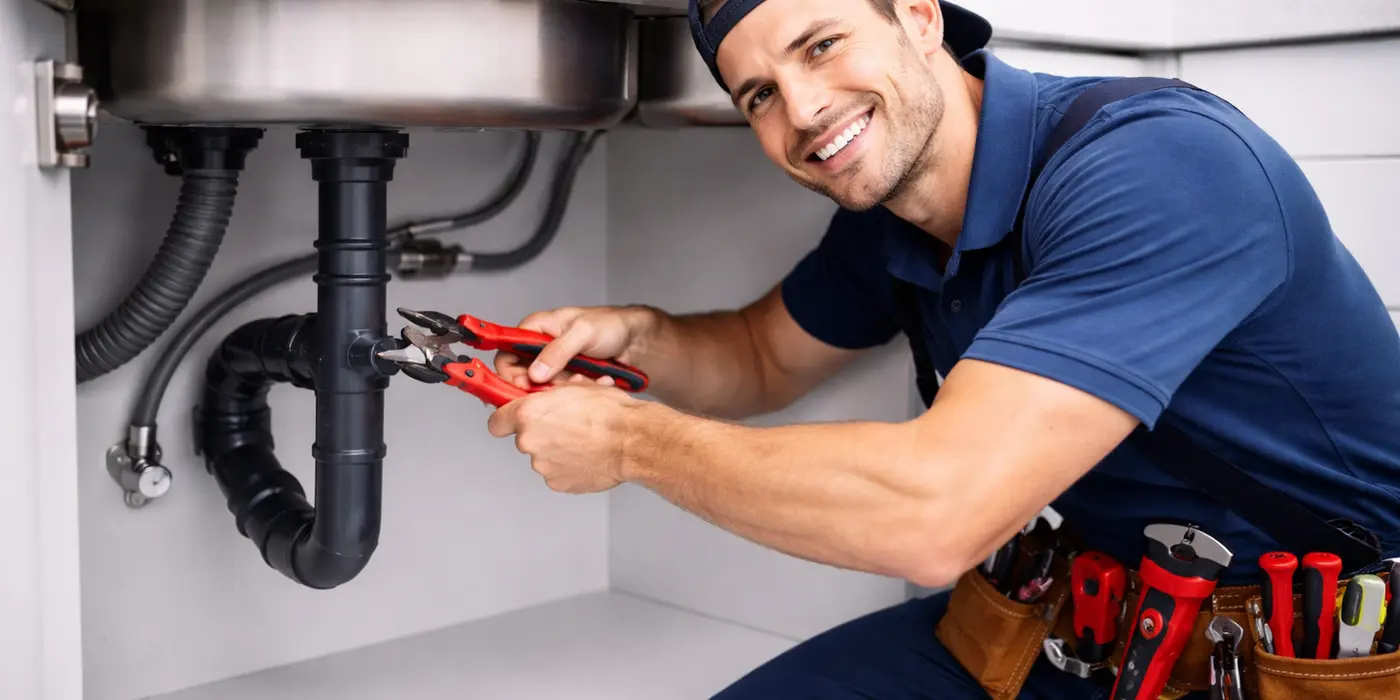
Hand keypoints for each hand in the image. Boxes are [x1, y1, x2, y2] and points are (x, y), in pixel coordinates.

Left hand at [486, 382, 642, 493]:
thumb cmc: (610, 413)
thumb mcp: (577, 388)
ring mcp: (543, 465)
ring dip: (556, 450)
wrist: (631, 441)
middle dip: (541, 433)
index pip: (497, 422)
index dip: (506, 420)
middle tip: (566, 426)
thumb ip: (551, 395)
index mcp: (529, 414)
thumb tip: (548, 396)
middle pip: (524, 439)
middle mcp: (530, 441)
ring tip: (583, 442)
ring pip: (542, 457)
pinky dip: (568, 467)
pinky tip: (586, 456)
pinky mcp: (557, 483)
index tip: (512, 421)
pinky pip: (557, 473)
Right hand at [493, 305, 652, 389]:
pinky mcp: (566, 379)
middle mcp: (539, 348)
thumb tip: (534, 373)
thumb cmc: (610, 325)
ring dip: (561, 391)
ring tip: (584, 382)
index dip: (510, 374)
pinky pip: (560, 393)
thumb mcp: (583, 333)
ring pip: (542, 389)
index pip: (506, 354)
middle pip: (521, 377)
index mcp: (535, 329)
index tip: (526, 387)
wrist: (635, 340)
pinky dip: (574, 393)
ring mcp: (553, 365)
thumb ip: (557, 351)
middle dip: (540, 388)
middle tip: (560, 388)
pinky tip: (592, 384)